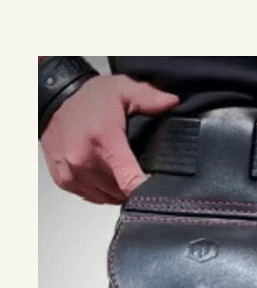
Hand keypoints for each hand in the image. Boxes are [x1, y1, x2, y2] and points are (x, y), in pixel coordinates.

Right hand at [40, 74, 178, 204]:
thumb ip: (149, 98)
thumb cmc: (88, 99)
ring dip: (117, 190)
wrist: (53, 99)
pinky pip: (92, 197)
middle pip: (121, 193)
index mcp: (104, 141)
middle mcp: (85, 160)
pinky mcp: (64, 180)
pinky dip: (101, 190)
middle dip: (133, 186)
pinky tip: (104, 173)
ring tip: (119, 170)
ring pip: (108, 198)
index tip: (159, 194)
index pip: (129, 181)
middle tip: (136, 169)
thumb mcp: (123, 89)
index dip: (146, 192)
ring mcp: (73, 172)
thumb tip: (172, 103)